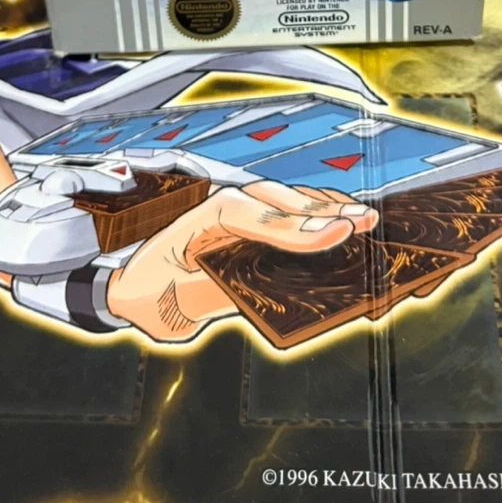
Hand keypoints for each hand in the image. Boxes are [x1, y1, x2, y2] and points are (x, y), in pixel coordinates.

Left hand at [106, 181, 377, 340]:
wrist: (134, 287)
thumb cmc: (151, 291)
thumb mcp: (179, 299)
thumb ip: (221, 292)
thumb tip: (268, 291)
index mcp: (204, 217)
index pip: (257, 218)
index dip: (298, 228)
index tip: (333, 233)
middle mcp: (229, 205)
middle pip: (285, 204)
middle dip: (326, 214)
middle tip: (364, 224)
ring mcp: (246, 211)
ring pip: (295, 203)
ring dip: (332, 209)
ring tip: (367, 219)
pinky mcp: (258, 227)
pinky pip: (297, 215)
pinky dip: (325, 214)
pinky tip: (350, 219)